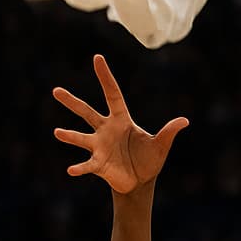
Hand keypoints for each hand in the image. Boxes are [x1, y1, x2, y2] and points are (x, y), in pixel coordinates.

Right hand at [52, 54, 188, 194]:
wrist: (140, 181)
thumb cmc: (148, 160)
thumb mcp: (161, 145)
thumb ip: (169, 132)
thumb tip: (185, 120)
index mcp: (121, 120)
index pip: (112, 94)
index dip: (106, 77)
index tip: (97, 58)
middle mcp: (106, 130)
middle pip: (87, 112)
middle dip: (72, 102)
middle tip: (56, 91)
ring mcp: (99, 146)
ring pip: (81, 138)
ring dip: (70, 136)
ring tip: (58, 132)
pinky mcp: (98, 164)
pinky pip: (87, 165)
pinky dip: (80, 168)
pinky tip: (71, 170)